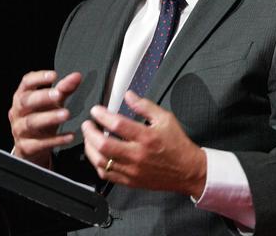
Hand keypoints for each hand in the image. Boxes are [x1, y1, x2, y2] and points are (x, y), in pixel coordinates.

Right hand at [9, 70, 81, 166]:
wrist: (31, 147)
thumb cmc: (41, 119)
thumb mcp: (52, 103)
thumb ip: (64, 89)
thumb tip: (77, 76)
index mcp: (22, 97)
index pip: (26, 83)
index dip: (39, 78)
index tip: (54, 75)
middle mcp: (18, 112)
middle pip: (26, 101)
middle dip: (42, 97)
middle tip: (59, 95)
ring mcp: (19, 130)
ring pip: (31, 122)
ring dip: (50, 117)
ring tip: (66, 114)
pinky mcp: (26, 147)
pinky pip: (40, 143)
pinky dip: (55, 140)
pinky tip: (69, 136)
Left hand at [81, 90, 206, 197]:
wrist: (187, 170)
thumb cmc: (177, 144)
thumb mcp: (165, 118)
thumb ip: (145, 106)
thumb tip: (129, 95)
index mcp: (146, 137)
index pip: (118, 124)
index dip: (102, 115)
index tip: (96, 110)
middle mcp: (138, 155)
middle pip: (104, 145)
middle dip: (90, 133)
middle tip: (87, 124)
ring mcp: (132, 170)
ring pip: (102, 162)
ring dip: (90, 148)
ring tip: (89, 138)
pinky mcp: (130, 181)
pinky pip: (107, 175)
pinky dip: (97, 164)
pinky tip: (97, 155)